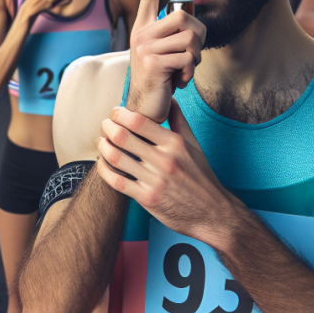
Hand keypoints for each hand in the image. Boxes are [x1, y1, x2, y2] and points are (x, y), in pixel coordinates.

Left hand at [96, 103, 236, 246]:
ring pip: (117, 159)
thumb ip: (179, 122)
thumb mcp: (194, 146)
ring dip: (103, 147)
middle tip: (105, 125)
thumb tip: (170, 100)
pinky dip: (105, 170)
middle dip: (108, 127)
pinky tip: (103, 163)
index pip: (140, 121)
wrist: (211, 212)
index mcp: (175, 144)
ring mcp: (155, 181)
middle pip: (123, 137)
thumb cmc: (201, 177)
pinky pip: (117, 182)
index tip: (116, 112)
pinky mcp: (147, 199)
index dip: (121, 113)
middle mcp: (164, 160)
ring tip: (102, 142)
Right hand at [126, 0, 206, 124]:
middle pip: (182, 17)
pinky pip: (187, 58)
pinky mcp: (153, 63)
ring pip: (189, 38)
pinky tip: (181, 81)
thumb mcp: (163, 51)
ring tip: (185, 69)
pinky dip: (191, 71)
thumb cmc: (159, 79)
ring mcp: (145, 48)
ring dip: (196, 57)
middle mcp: (140, 34)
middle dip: (198, 36)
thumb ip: (172, 34)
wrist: (143, 108)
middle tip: (193, 55)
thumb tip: (192, 18)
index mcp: (142, 28)